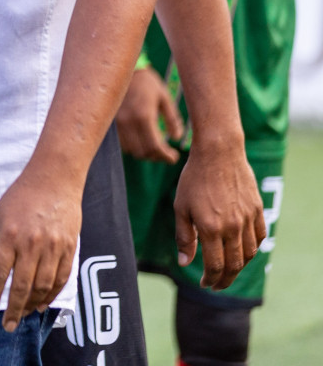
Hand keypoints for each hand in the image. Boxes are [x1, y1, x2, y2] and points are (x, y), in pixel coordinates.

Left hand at [0, 164, 80, 332]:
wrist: (55, 179)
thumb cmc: (20, 197)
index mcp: (9, 235)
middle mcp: (32, 244)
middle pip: (22, 286)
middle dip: (12, 310)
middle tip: (6, 325)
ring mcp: (54, 247)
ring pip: (43, 286)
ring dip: (31, 304)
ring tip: (21, 314)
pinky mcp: (70, 248)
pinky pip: (62, 278)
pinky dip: (52, 294)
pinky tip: (42, 303)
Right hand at [116, 67, 182, 163]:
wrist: (124, 70)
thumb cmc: (148, 83)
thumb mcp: (165, 97)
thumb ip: (172, 118)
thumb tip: (177, 137)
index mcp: (144, 116)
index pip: (154, 147)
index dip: (165, 156)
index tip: (174, 157)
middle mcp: (129, 122)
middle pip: (142, 152)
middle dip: (156, 157)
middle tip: (167, 154)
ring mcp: (119, 122)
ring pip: (131, 150)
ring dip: (145, 153)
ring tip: (156, 148)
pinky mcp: (113, 122)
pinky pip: (123, 143)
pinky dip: (134, 146)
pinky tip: (143, 140)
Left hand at [173, 134, 265, 288]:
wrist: (218, 154)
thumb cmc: (194, 179)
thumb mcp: (181, 207)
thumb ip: (184, 237)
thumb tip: (185, 263)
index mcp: (211, 228)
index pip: (215, 265)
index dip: (211, 279)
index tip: (205, 284)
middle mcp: (233, 227)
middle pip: (234, 265)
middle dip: (225, 279)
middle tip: (217, 286)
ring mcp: (247, 219)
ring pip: (249, 254)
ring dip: (239, 267)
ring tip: (228, 271)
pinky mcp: (257, 210)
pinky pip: (259, 237)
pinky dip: (253, 249)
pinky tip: (243, 252)